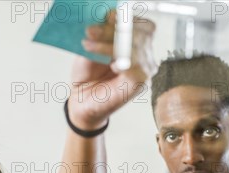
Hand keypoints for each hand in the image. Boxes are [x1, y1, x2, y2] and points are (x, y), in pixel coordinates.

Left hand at [68, 10, 156, 129]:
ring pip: (136, 46)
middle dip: (114, 28)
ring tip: (88, 44)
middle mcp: (144, 54)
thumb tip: (100, 17)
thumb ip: (99, 34)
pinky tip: (108, 62)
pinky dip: (118, 57)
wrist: (83, 102)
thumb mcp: (91, 48)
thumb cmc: (88, 76)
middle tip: (91, 30)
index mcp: (135, 42)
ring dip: (110, 42)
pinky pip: (134, 63)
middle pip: (140, 32)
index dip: (127, 17)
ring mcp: (145, 68)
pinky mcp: (141, 82)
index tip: (107, 14)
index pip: (142, 25)